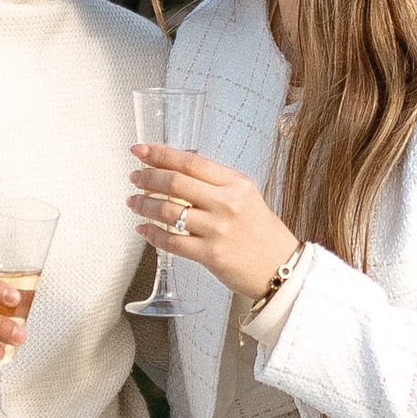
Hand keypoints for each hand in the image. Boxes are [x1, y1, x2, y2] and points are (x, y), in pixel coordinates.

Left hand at [128, 142, 299, 302]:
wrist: (282, 267)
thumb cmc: (261, 232)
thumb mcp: (245, 196)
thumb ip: (215, 183)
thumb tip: (176, 170)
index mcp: (236, 183)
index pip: (191, 161)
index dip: (160, 154)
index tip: (141, 150)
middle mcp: (227, 203)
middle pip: (175, 183)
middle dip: (147, 177)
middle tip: (134, 177)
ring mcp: (218, 229)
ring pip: (168, 212)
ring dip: (144, 205)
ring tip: (134, 203)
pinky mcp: (211, 255)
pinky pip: (171, 242)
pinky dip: (152, 235)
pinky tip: (143, 230)